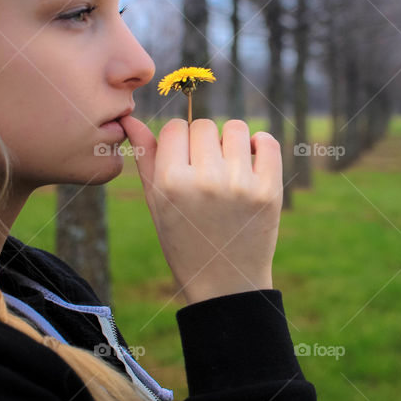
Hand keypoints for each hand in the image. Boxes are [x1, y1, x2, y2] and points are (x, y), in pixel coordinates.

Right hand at [119, 117, 282, 304]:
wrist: (225, 282)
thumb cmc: (184, 241)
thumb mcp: (157, 204)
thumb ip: (146, 158)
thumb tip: (131, 118)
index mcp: (171, 183)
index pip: (176, 127)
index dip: (179, 140)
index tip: (184, 159)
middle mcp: (205, 181)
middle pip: (204, 125)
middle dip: (203, 141)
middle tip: (206, 169)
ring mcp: (240, 185)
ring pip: (235, 128)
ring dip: (231, 141)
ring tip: (228, 165)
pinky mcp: (268, 191)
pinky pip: (267, 142)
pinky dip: (260, 145)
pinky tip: (251, 160)